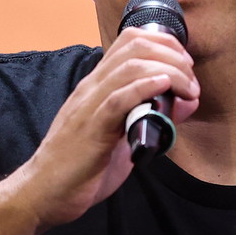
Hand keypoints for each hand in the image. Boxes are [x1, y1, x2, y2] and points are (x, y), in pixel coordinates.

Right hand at [6, 27, 198, 229]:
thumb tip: (185, 102)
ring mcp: (89, 106)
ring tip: (186, 88)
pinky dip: (144, 88)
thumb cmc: (82, 167)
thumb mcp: (123, 137)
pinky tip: (163, 88)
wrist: (44, 192)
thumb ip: (152, 117)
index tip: (185, 64)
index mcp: (97, 86)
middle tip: (191, 78)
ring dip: (167, 71)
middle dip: (172, 55)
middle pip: (135, 47)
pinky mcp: (91, 129)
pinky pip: (117, 100)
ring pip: (129, 67)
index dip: (164, 43)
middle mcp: (92, 88)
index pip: (129, 41)